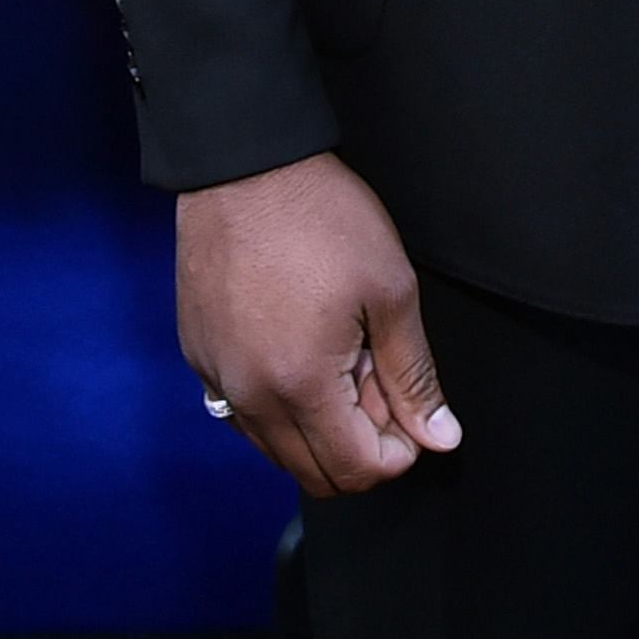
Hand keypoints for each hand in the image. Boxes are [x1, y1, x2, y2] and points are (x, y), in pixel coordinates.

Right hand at [176, 152, 460, 495]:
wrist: (243, 164)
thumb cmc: (320, 217)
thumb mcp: (390, 291)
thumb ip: (413, 375)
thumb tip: (440, 437)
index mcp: (300, 385)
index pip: (355, 471)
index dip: (398, 452)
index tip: (410, 409)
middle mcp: (248, 396)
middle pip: (313, 474)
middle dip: (359, 446)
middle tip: (378, 381)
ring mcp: (216, 377)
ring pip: (274, 448)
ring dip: (318, 427)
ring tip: (341, 358)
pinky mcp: (197, 354)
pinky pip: (241, 411)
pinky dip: (278, 402)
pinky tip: (300, 348)